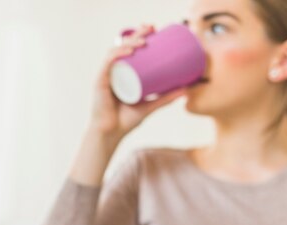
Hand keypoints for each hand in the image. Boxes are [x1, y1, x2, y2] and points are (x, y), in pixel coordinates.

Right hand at [88, 24, 186, 146]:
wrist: (111, 134)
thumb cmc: (126, 121)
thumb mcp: (150, 106)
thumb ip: (166, 98)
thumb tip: (186, 89)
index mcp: (123, 73)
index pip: (130, 49)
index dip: (140, 36)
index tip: (155, 30)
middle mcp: (113, 71)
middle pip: (124, 46)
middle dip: (137, 34)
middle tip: (152, 28)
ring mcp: (106, 75)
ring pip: (116, 51)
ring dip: (129, 42)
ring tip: (143, 41)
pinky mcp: (100, 81)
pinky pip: (108, 63)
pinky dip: (117, 55)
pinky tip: (127, 51)